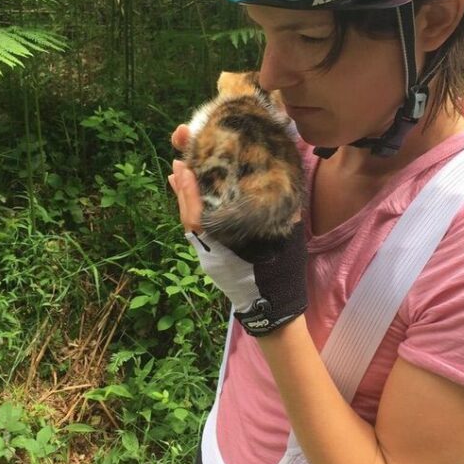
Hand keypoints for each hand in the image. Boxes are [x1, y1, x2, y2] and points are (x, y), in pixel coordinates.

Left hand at [168, 124, 307, 336]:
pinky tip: (191, 192)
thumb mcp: (284, 236)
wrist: (274, 305)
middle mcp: (211, 248)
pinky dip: (192, 207)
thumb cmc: (281, 270)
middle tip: (178, 159)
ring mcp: (209, 252)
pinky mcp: (212, 254)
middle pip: (188, 215)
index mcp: (224, 245)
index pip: (196, 218)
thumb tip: (277, 179)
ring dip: (185, 195)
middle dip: (182, 187)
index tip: (182, 169)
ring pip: (190, 220)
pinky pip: (197, 227)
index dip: (188, 194)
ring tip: (180, 168)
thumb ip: (277, 210)